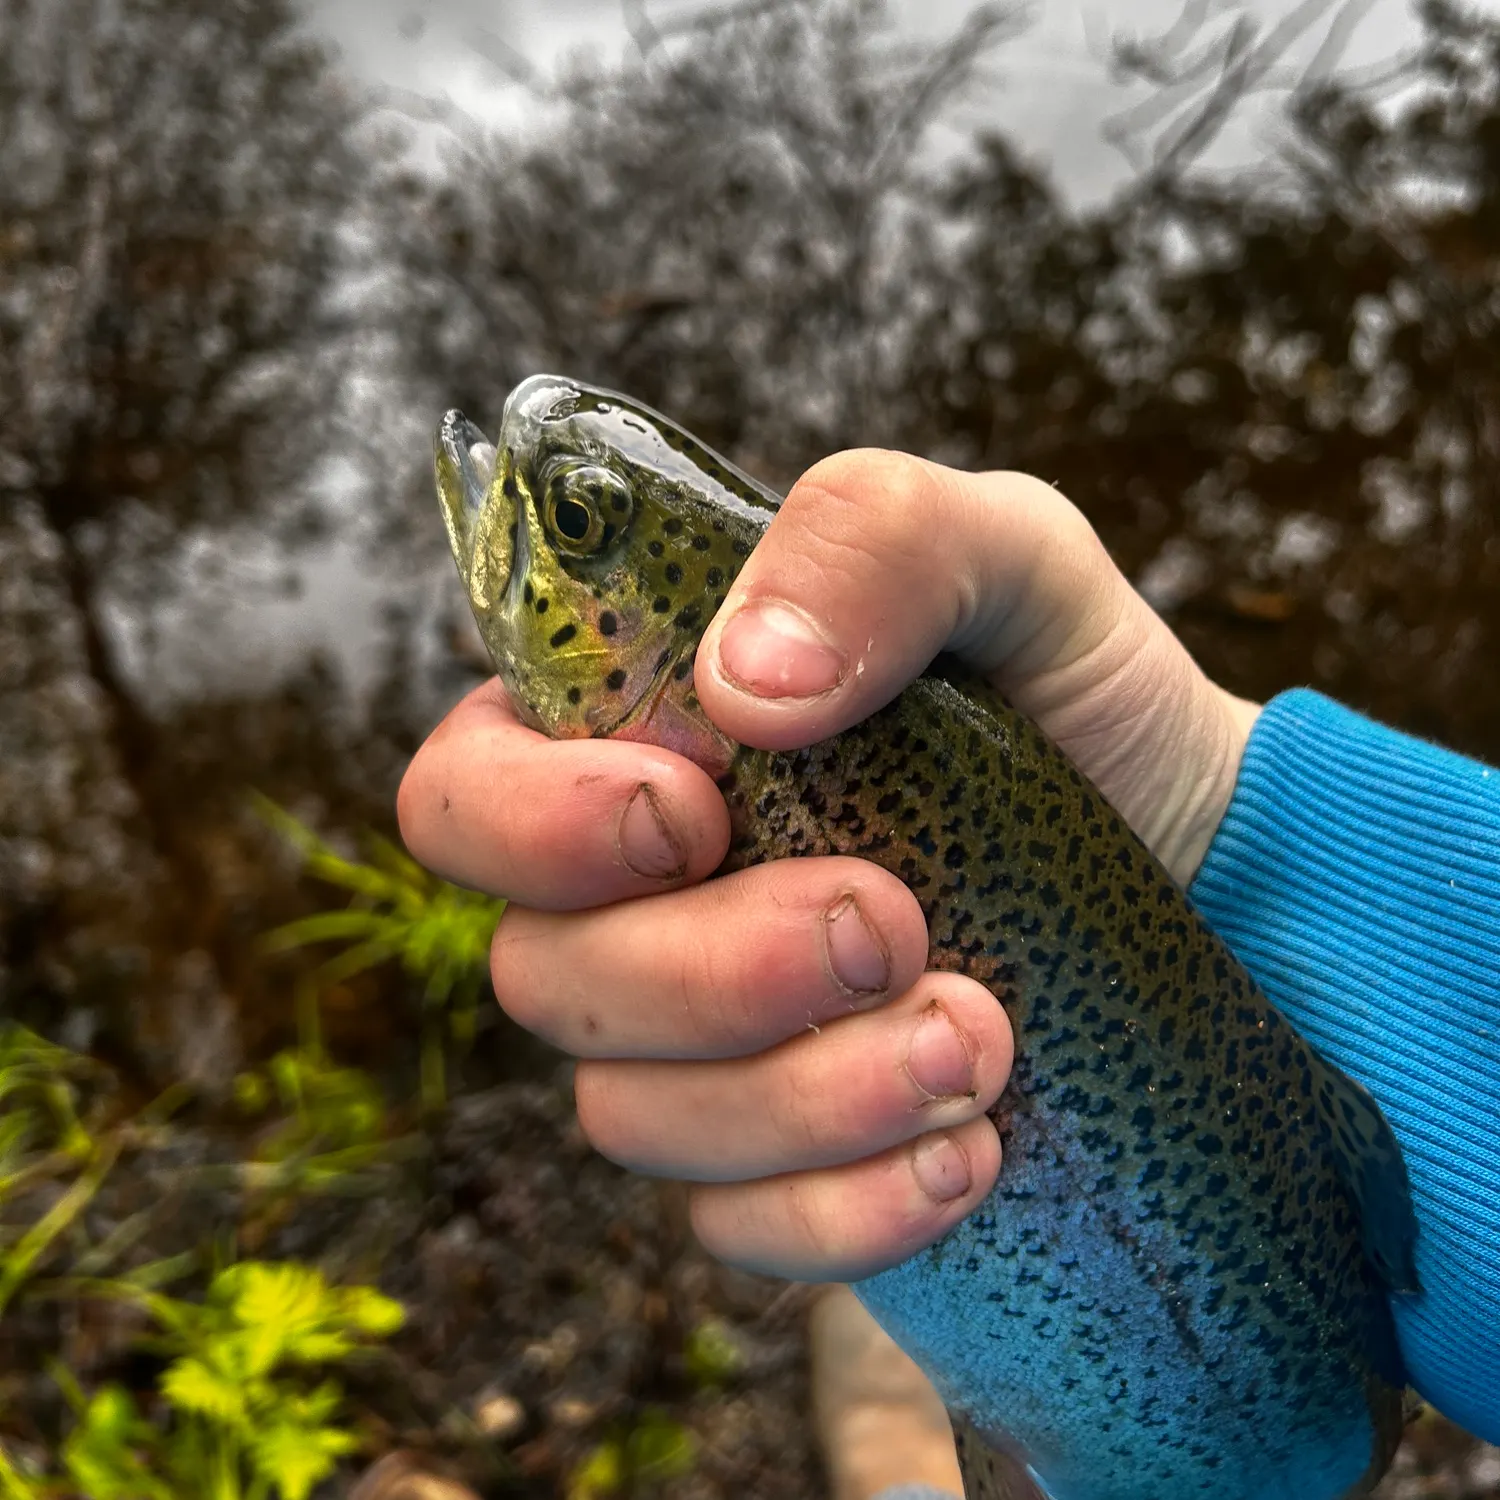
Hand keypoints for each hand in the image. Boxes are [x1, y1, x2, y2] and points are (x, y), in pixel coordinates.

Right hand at [398, 449, 1259, 1281]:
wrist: (1196, 853)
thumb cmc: (1071, 689)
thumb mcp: (1008, 561)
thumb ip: (873, 541)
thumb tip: (747, 681)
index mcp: (640, 742)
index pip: (465, 793)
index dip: (534, 824)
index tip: (695, 813)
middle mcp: (637, 902)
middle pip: (541, 977)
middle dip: (713, 970)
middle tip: (891, 926)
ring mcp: (699, 1047)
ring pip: (633, 1120)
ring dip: (804, 1095)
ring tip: (978, 1040)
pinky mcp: (778, 1163)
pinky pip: (739, 1227)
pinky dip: (848, 1207)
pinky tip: (972, 1152)